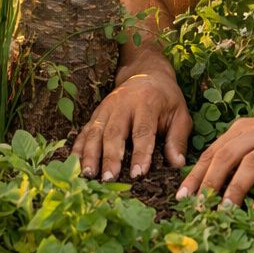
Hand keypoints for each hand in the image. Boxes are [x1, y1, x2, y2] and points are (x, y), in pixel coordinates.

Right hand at [75, 67, 191, 181]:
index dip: (140, 154)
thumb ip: (177, 139)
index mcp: (147, 103)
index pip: (142, 131)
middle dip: (111, 156)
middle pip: (114, 132)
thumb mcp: (180, 114)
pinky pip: (84, 131)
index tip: (138, 174)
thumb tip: (177, 164)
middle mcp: (123, 104)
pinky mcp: (96, 114)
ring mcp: (106, 108)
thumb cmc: (166, 99)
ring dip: (90, 154)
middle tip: (109, 178)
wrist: (147, 74)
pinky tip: (73, 164)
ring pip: (95, 132)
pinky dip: (78, 148)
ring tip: (88, 175)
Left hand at [177, 107, 253, 207]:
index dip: (195, 174)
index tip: (182, 197)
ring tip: (224, 211)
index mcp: (243, 128)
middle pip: (226, 156)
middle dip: (208, 182)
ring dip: (234, 188)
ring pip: (250, 164)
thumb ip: (238, 154)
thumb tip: (211, 185)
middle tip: (198, 207)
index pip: (213, 152)